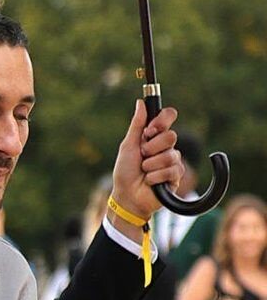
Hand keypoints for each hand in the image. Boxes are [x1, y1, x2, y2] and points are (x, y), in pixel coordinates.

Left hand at [110, 100, 180, 222]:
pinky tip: (150, 182)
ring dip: (151, 165)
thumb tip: (140, 102)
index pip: (169, 116)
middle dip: (152, 148)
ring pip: (170, 155)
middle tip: (143, 156)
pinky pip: (172, 170)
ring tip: (144, 172)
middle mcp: (166, 146)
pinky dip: (156, 177)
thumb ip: (136, 125)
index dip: (162, 120)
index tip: (149, 130)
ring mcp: (172, 161)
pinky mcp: (176, 177)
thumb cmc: (125, 173)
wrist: (127, 197)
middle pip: (171, 136)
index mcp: (155, 136)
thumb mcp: (128, 146)